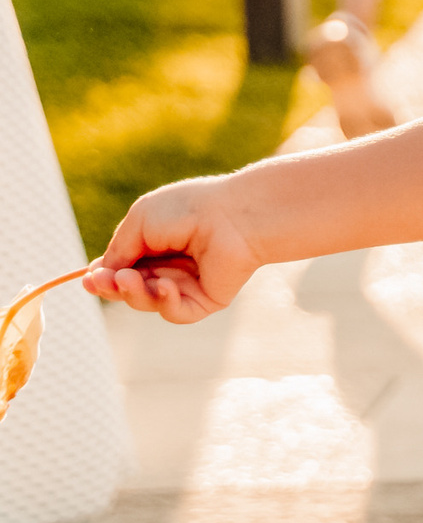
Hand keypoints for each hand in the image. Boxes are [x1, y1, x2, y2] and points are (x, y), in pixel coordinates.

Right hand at [82, 179, 261, 324]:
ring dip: (133, 294)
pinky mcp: (205, 300)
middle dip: (112, 288)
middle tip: (102, 282)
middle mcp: (169, 267)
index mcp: (154, 245)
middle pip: (129, 290)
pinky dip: (165, 302)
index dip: (102, 277)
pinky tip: (166, 286)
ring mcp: (186, 285)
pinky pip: (175, 312)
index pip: (121, 269)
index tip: (88, 279)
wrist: (234, 216)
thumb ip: (119, 249)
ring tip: (130, 279)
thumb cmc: (188, 210)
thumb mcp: (141, 222)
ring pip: (148, 302)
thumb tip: (101, 273)